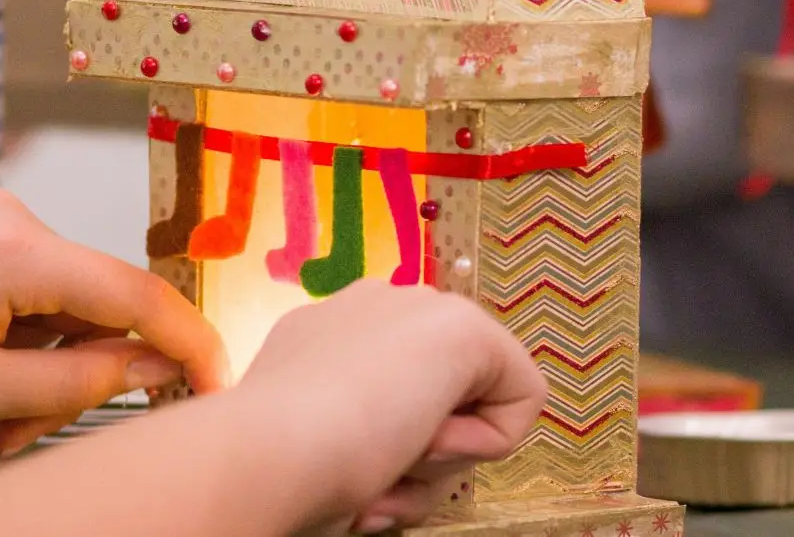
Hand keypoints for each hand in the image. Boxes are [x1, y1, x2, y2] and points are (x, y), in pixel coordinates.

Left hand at [0, 179, 223, 454]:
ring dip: (31, 343)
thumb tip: (153, 367)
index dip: (186, 341)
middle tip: (24, 430)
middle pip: (84, 291)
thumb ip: (80, 383)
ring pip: (41, 279)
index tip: (215, 378)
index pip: (134, 295)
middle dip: (74, 364)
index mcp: (14, 249)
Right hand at [0, 280, 546, 536]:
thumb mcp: (311, 444)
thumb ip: (349, 437)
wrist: (272, 448)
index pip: (401, 394)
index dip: (390, 453)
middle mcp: (377, 307)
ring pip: (478, 407)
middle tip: (369, 478)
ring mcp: (421, 309)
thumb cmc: (271, 468)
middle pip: (445, 401)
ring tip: (380, 465)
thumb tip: (371, 485)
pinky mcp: (466, 329)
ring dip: (439, 459)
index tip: (350, 475)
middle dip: (421, 457)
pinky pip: (522, 403)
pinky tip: (416, 441)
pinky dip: (479, 446)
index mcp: (330, 332)